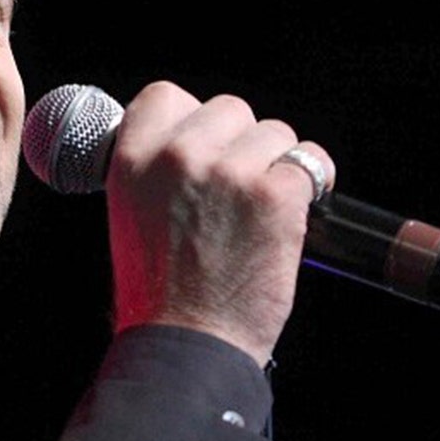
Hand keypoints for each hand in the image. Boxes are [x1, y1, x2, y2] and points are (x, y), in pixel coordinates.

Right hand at [104, 81, 334, 365]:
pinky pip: (308, 161)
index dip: (190, 117)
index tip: (203, 143)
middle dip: (238, 143)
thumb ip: (155, 170)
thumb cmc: (158, 294)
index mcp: (131, 158)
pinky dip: (310, 185)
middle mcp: (177, 155)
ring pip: (273, 132)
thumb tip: (192, 140)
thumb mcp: (129, 215)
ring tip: (259, 210)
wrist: (188, 345)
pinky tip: (294, 212)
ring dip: (274, 165)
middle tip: (234, 190)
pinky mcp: (274, 193)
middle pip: (228, 108)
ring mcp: (229, 171)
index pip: (167, 95)